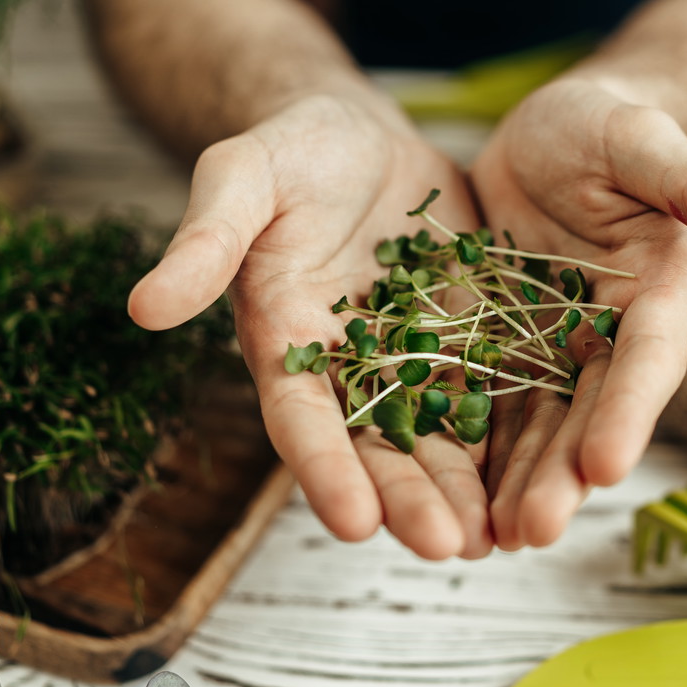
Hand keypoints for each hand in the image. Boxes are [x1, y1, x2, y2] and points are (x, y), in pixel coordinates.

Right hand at [128, 94, 494, 559]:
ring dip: (467, 490)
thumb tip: (142, 308)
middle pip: (377, 445)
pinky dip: (513, 438)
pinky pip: (493, 393)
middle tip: (449, 550)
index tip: (354, 524)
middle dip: (410, 499)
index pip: (299, 417)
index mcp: (285, 338)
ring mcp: (411, 356)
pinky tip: (544, 477)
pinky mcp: (464, 337)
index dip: (324, 471)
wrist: (362, 137)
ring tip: (504, 539)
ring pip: (440, 434)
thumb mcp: (244, 178)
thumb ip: (205, 241)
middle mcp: (347, 365)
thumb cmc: (291, 151)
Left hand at [471, 77, 686, 549]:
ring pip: (535, 423)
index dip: (627, 412)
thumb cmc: (607, 129)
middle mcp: (608, 334)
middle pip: (587, 411)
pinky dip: (472, 448)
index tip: (606, 467)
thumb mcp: (647, 146)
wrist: (549, 131)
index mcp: (656, 294)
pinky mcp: (499, 343)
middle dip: (562, 473)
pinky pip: (485, 401)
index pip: (646, 359)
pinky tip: (448, 494)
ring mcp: (550, 346)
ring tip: (489, 539)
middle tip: (532, 531)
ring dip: (516, 482)